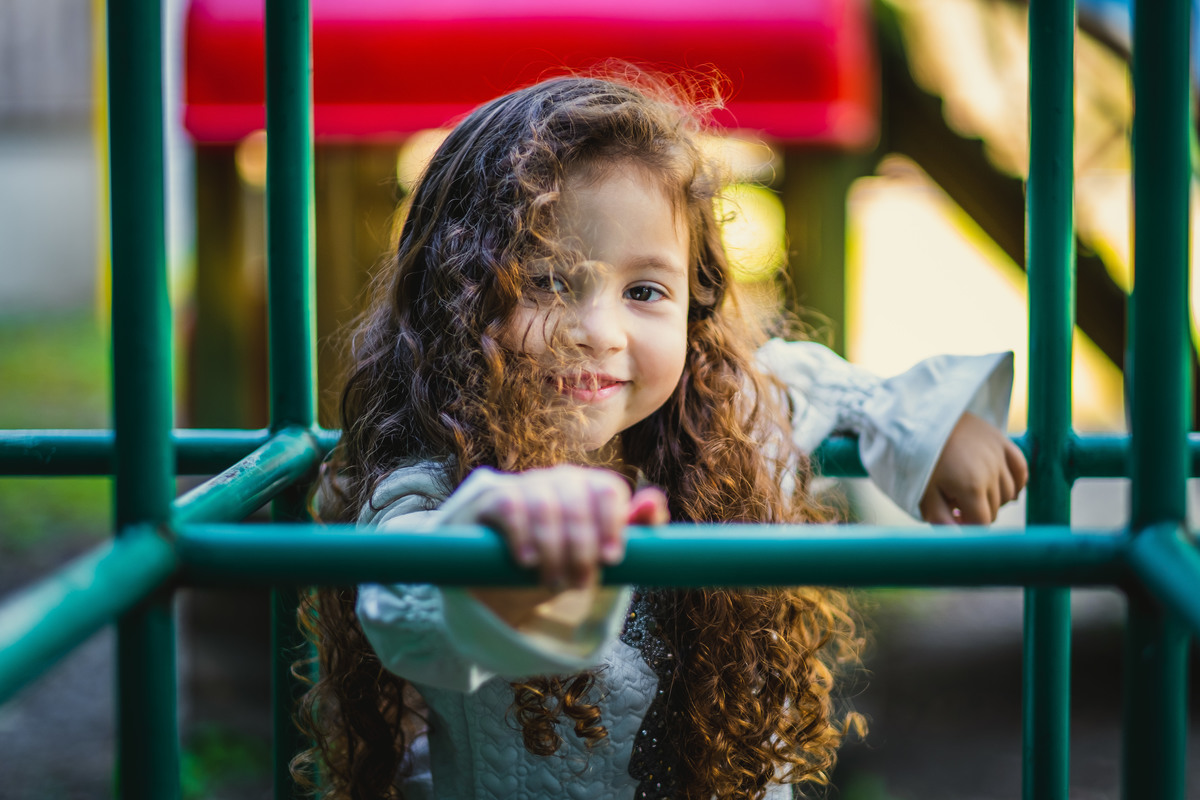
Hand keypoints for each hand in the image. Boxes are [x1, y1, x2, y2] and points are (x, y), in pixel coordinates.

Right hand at [450, 465, 667, 588]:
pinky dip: (521, 536)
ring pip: (545, 507)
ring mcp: (528, 485)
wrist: (512, 566)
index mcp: (593, 487)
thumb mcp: (603, 548)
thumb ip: (636, 528)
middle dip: (582, 548)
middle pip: (577, 502)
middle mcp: (562, 479)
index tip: (612, 559)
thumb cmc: (568, 554)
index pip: (609, 490)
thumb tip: (654, 501)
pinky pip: (511, 507)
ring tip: (553, 582)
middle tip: (582, 584)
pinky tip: (527, 562)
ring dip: (553, 550)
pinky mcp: (496, 497)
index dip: (613, 523)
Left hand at [919, 412, 1027, 524]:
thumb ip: (941, 520)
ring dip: (993, 497)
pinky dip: (1014, 481)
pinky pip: (1021, 469)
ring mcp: (999, 455)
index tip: (954, 517)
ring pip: (1009, 492)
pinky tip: (998, 484)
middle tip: (954, 499)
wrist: (921, 416)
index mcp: (971, 487)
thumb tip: (959, 538)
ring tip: (970, 488)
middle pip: (995, 508)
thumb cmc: (918, 458)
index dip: (969, 525)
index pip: (984, 523)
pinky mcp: (1003, 440)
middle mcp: (992, 472)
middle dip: (977, 511)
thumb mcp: (923, 492)